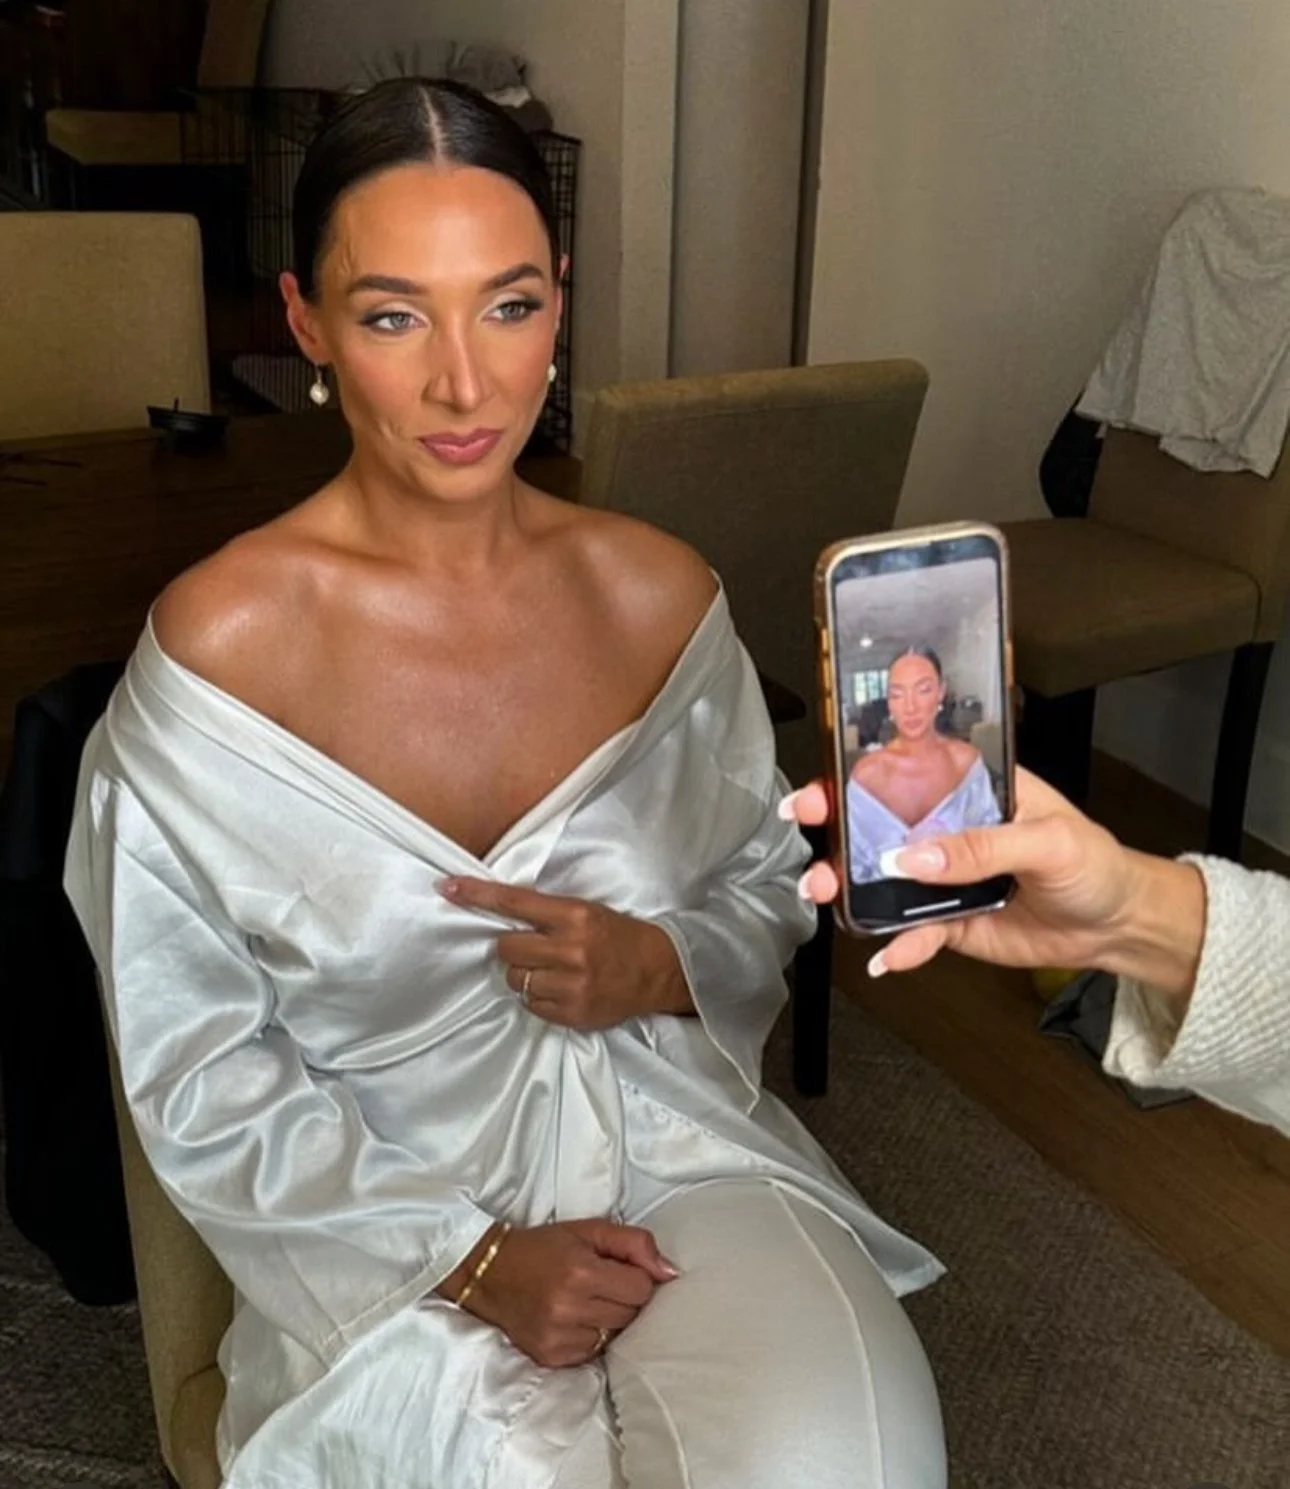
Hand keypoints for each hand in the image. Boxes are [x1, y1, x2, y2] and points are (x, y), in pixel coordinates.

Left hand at [438, 878, 693, 1029]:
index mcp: (575, 915)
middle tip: (533, 948)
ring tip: (550, 971)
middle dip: (512, 947)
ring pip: (514, 979)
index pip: (514, 902)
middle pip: (506, 947)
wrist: (657, 970)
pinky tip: (560, 989)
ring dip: (523, 974)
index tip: (446, 887)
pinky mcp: (572, 1013)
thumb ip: (546, 914)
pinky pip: (530, 1005)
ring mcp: (572, 985)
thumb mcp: (586, 912)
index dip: (477, 895)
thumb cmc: (617, 936)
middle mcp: (571, 949)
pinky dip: (537, 997)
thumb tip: (499, 916)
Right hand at [450, 1218, 678, 1367]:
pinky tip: (574, 1319)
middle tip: (602, 1284)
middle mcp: (569, 1310)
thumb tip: (669, 1273)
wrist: (491, 1273)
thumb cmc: (545, 1247)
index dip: (636, 1277)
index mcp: (581, 1273)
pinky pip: (594, 1353)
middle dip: (624, 1298)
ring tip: (587, 1301)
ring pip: (615, 1337)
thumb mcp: (590, 1230)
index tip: (619, 1270)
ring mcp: (558, 1339)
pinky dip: (591, 1337)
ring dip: (609, 1320)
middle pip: (631, 1315)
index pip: (641, 1289)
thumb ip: (635, 1244)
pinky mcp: (551, 1358)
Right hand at [784, 768, 1205, 996]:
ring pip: (885, 878)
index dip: (864, 769)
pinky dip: (897, 946)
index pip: (911, 769)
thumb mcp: (1048, 840)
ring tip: (825, 892)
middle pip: (882, 822)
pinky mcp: (952, 921)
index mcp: (973, 789)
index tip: (828, 777)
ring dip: (850, 886)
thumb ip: (981, 845)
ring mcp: (946, 876)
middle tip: (806, 827)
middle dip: (837, 824)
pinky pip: (914, 932)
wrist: (1118, 925)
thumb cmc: (1096, 863)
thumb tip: (918, 854)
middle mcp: (950, 827)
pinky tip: (886, 956)